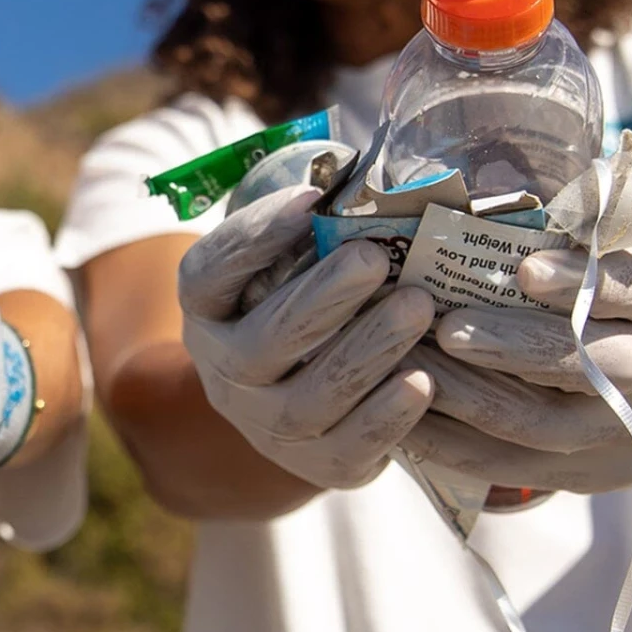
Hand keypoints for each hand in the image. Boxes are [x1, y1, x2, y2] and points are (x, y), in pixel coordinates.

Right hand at [178, 185, 434, 489]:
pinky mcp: (318, 464)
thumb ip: (312, 222)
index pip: (210, 273)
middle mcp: (224, 370)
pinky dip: (386, 418)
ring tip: (419, 307)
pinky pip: (348, 449)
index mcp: (207, 308)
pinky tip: (425, 381)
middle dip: (320, 298)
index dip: (255, 237)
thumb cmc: (301, 297)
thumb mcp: (285, 258)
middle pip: (262, 343)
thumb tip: (373, 167)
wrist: (287, 398)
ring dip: (365, 351)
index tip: (311, 197)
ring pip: (308, 399)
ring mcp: (265, 424)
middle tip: (373, 258)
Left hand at [401, 241, 631, 490]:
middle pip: (589, 365)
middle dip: (511, 348)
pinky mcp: (593, 475)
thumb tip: (501, 204)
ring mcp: (629, 432)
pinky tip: (408, 421)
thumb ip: (594, 235)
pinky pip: (516, 470)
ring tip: (410, 366)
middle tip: (446, 327)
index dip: (585, 283)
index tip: (527, 268)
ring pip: (543, 425)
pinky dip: (458, 447)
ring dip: (468, 398)